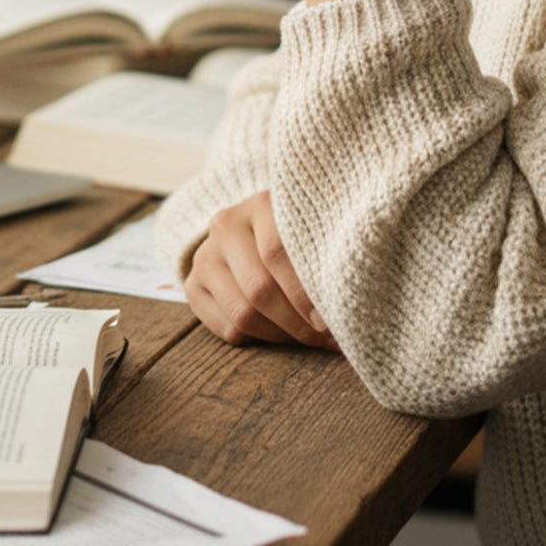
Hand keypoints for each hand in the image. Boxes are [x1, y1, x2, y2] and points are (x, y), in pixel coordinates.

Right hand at [184, 191, 337, 349]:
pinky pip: (227, 328)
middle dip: (297, 323)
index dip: (304, 293)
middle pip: (259, 289)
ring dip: (281, 336)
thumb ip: (324, 254)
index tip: (330, 321)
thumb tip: (352, 303)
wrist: (251, 228)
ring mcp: (205, 255)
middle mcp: (225, 225)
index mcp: (259, 204)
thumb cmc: (296, 233)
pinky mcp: (193, 284)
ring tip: (308, 339)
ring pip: (242, 314)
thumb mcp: (309, 229)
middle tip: (326, 340)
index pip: (277, 252)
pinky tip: (281, 334)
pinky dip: (259, 340)